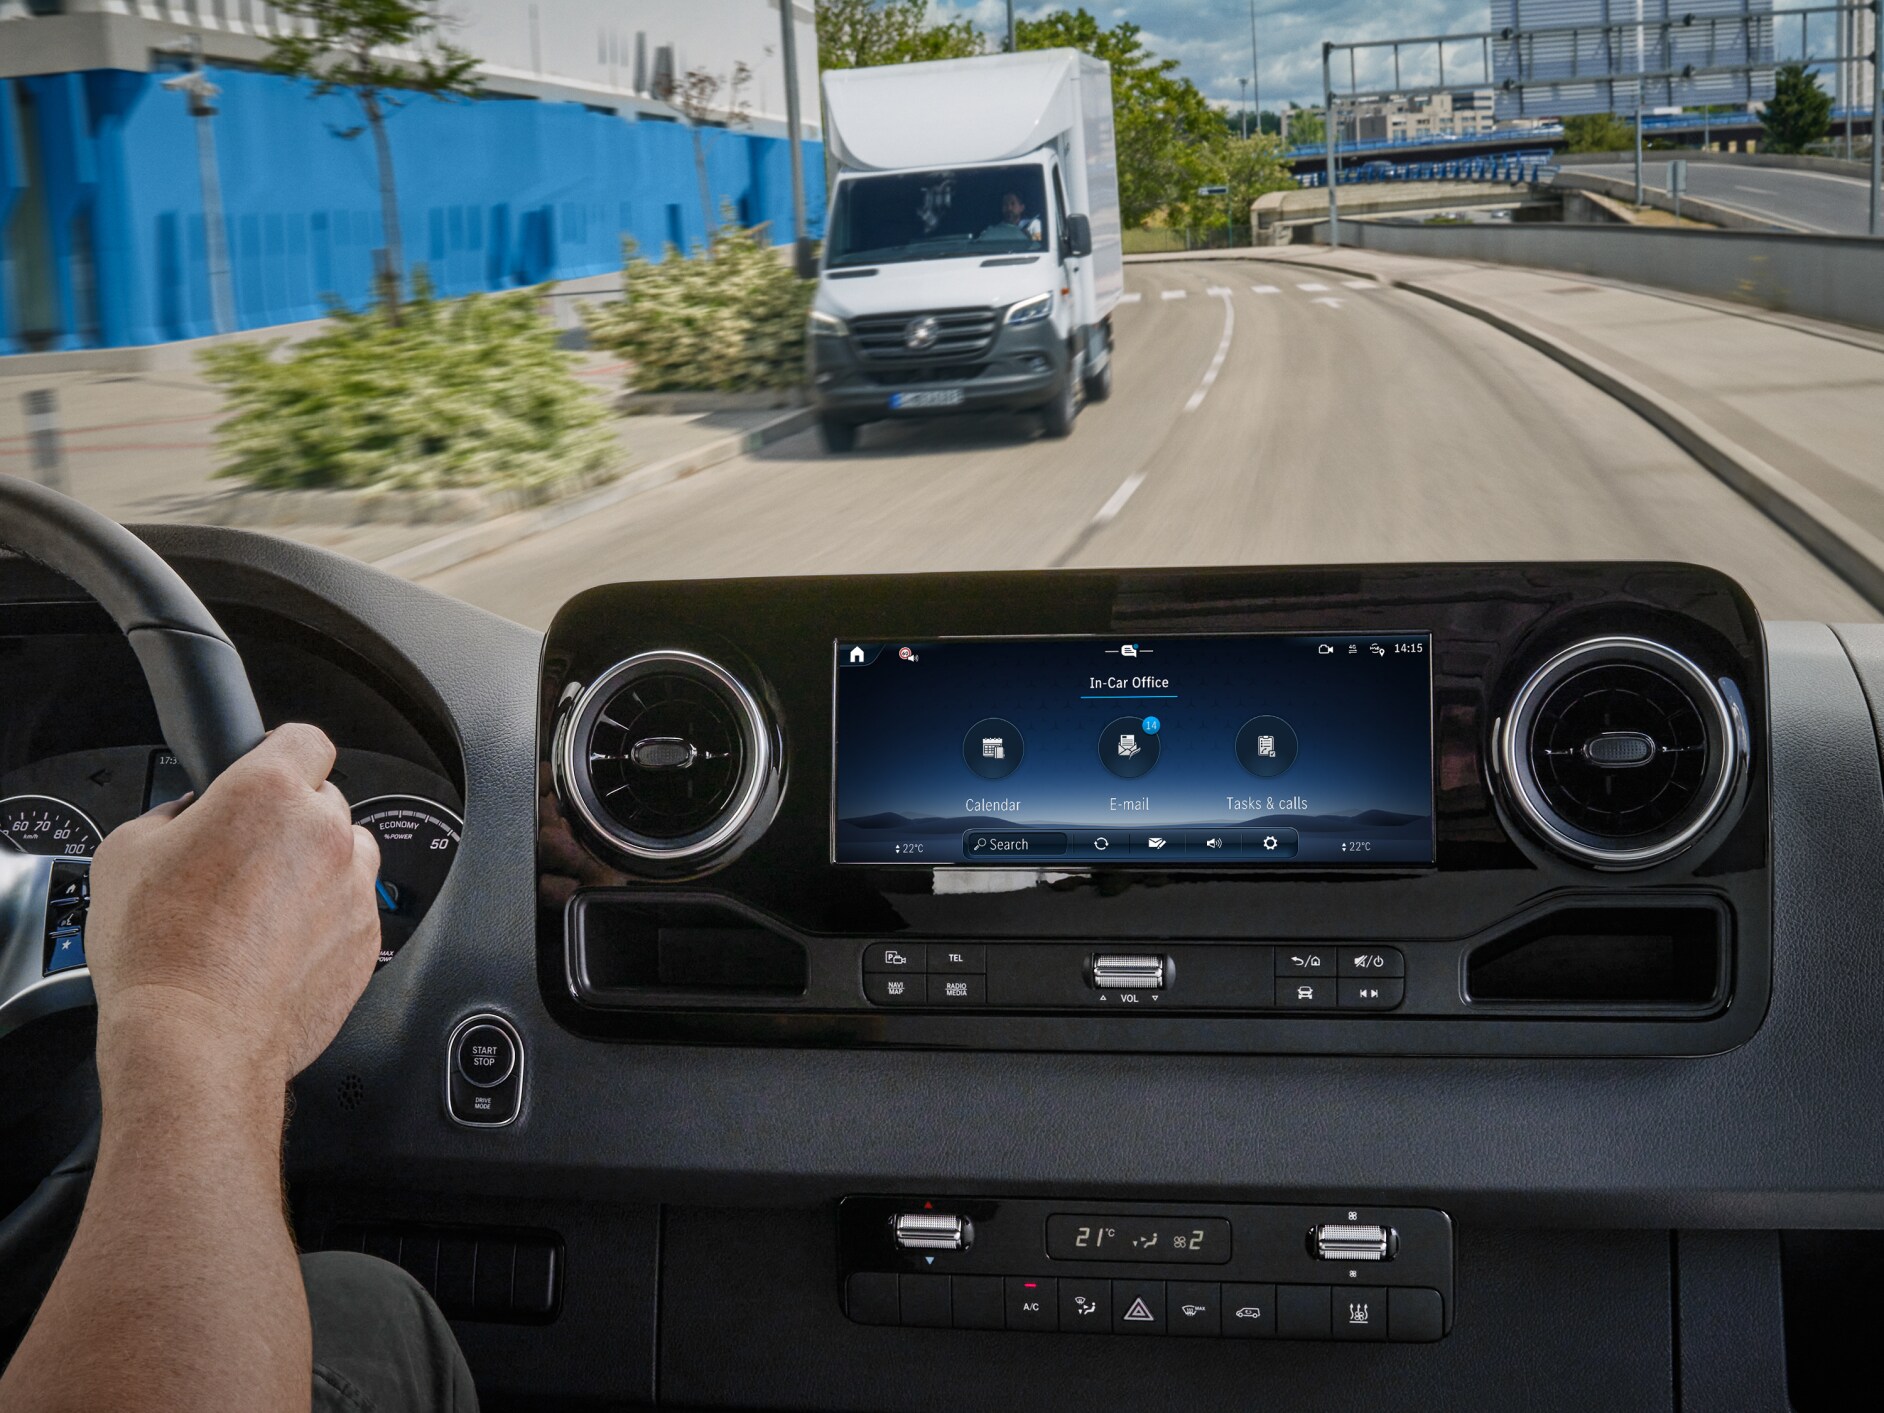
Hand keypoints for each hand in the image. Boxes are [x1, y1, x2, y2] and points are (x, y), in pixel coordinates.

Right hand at [85, 723, 381, 1090]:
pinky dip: (327, 920)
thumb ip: (173, 814)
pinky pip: (354, 910)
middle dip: (291, 820)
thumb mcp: (127, 851)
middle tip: (245, 857)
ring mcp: (353, 886)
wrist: (196, 1036)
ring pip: (349, 855)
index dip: (283, 754)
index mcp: (267, 793)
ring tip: (264, 907)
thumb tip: (190, 815)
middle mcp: (324, 833)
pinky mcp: (368, 938)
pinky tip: (280, 946)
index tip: (268, 769)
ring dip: (318, 868)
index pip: (305, 739)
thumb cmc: (159, 951)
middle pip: (325, 801)